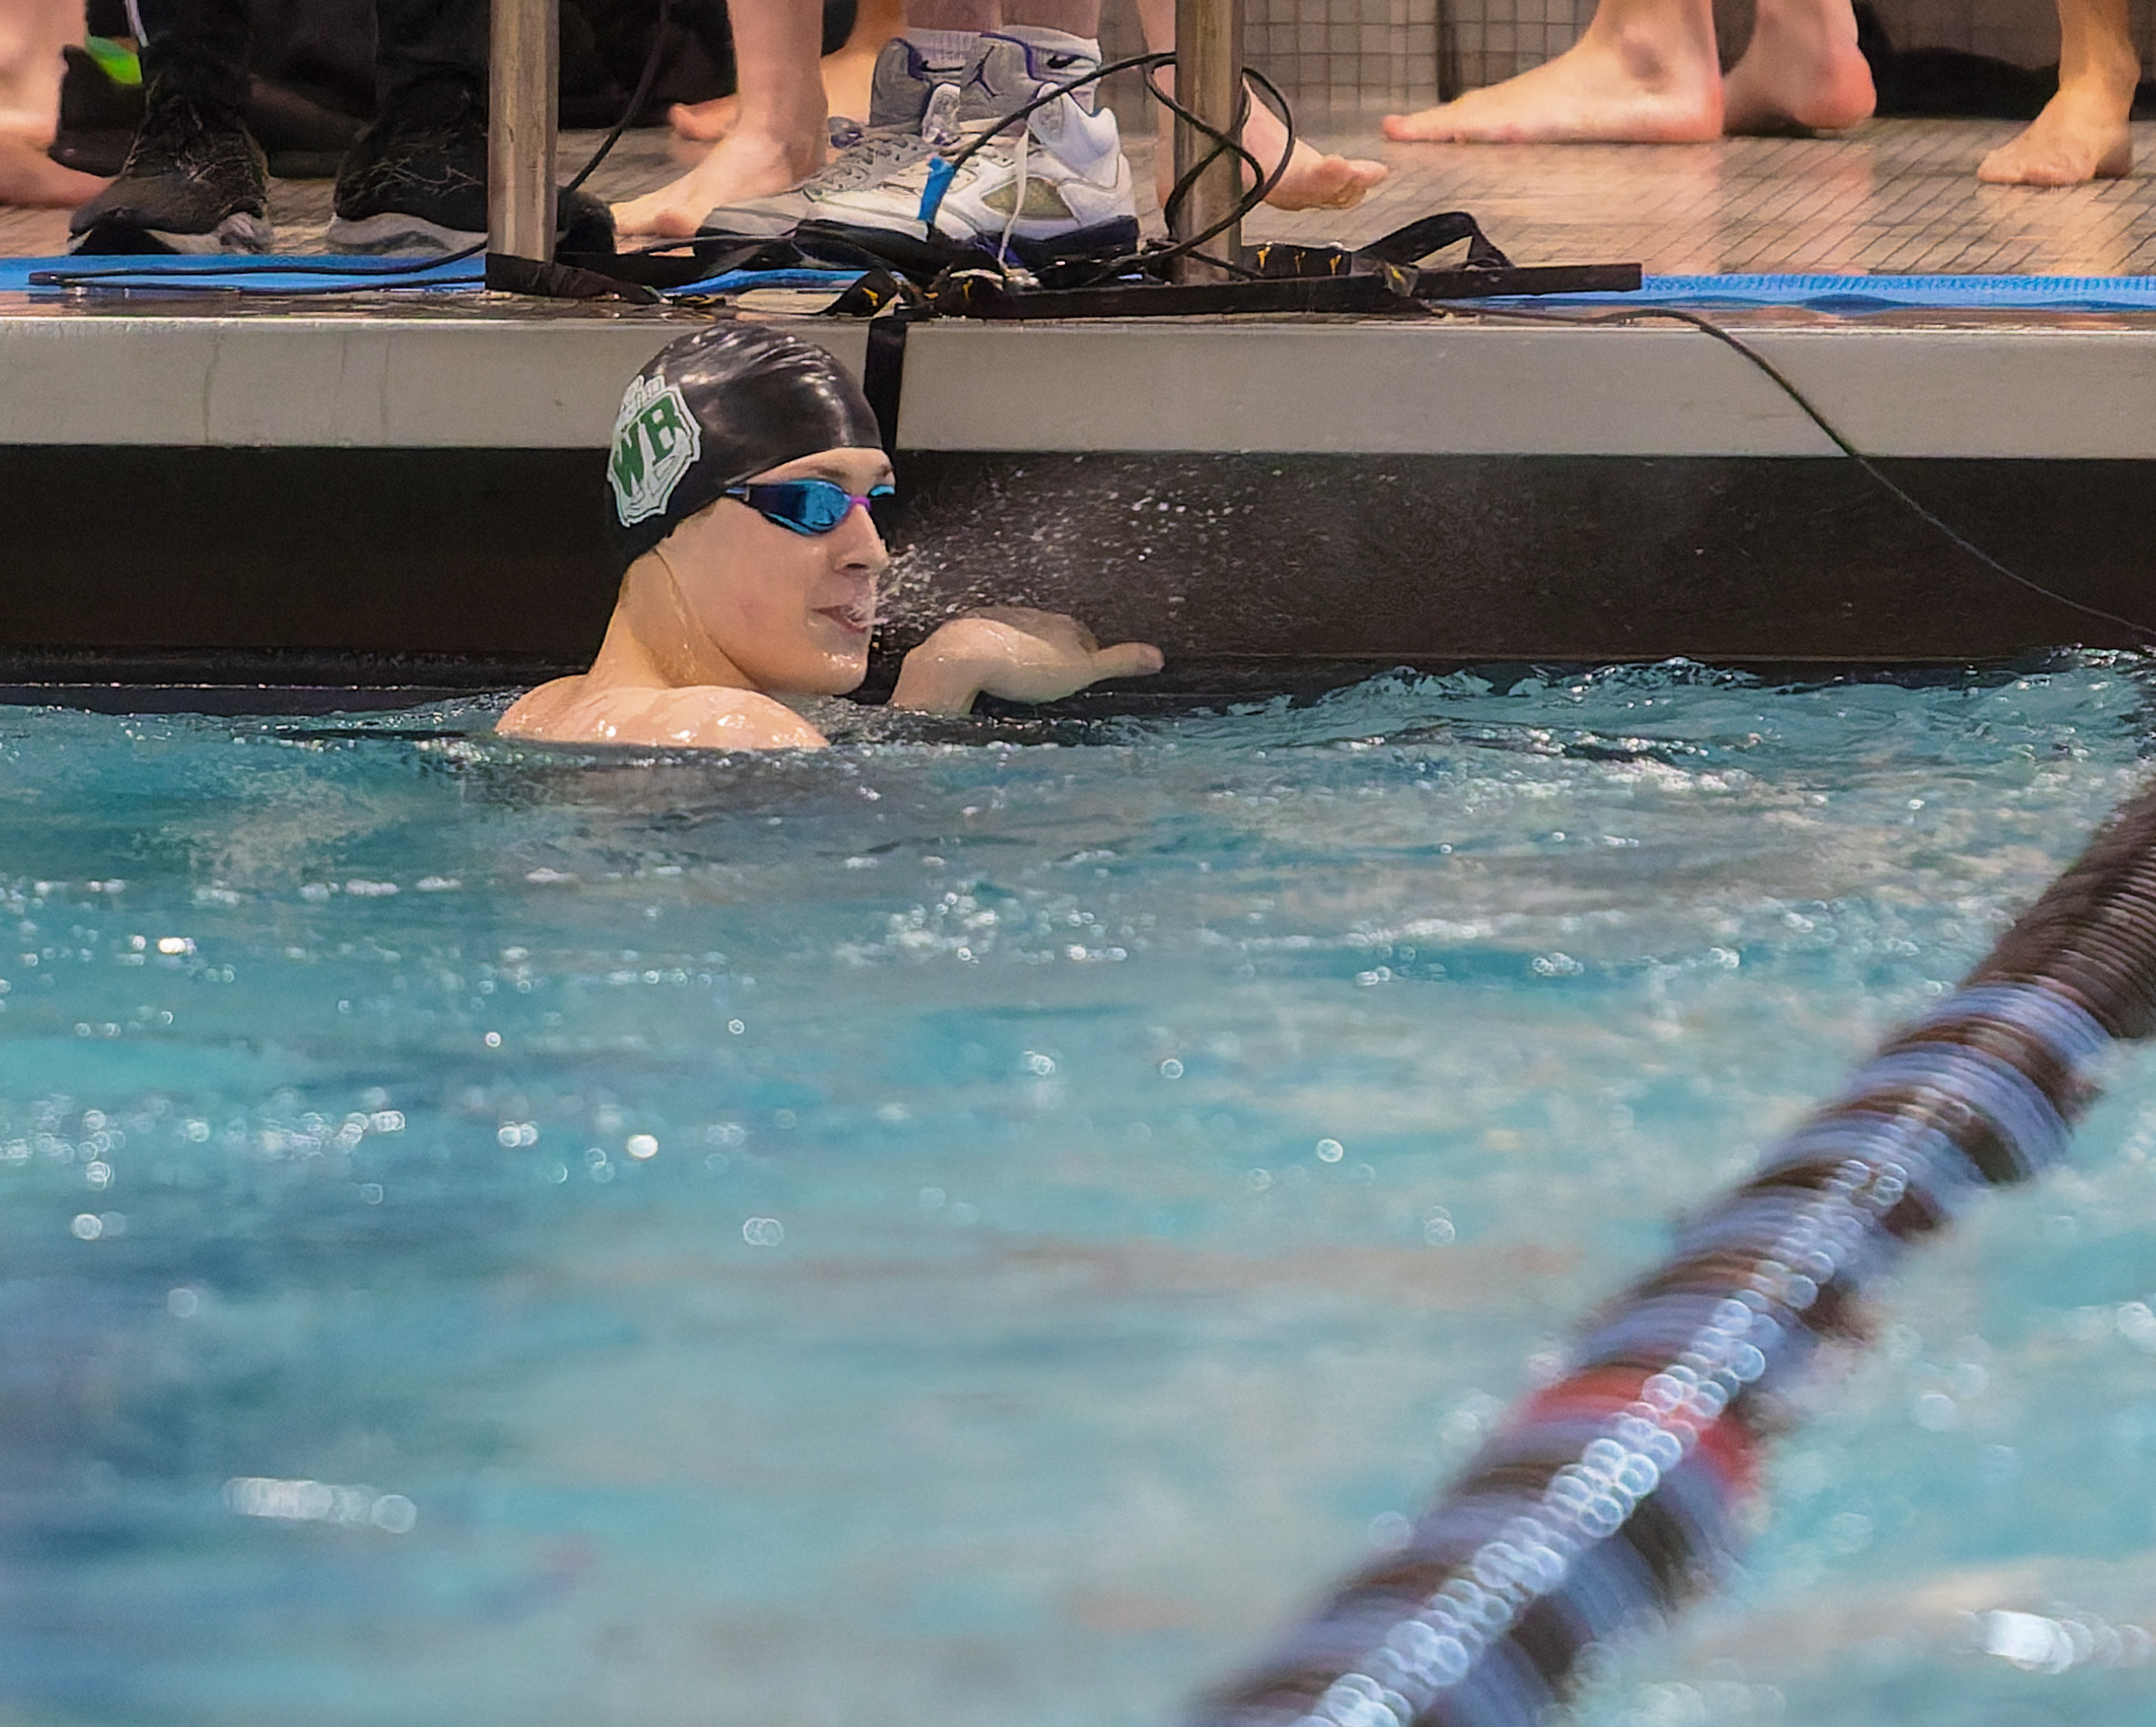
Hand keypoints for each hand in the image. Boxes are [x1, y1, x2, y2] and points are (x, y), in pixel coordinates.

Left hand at [889, 609, 1164, 713]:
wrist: (963, 658)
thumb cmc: (1025, 667)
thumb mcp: (1080, 670)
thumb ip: (1118, 662)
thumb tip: (1159, 656)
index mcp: (1063, 625)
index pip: (1086, 639)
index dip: (1088, 658)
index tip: (1085, 677)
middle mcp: (1034, 615)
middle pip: (1053, 637)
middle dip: (1055, 656)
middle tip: (1055, 683)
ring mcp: (1002, 621)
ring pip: (1022, 639)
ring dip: (1025, 655)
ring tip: (1023, 681)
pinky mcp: (972, 631)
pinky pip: (991, 644)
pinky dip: (995, 657)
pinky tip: (992, 675)